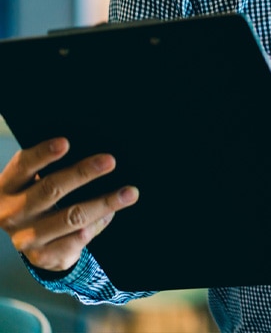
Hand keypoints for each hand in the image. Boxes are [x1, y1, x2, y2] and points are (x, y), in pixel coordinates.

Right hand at [0, 138, 138, 272]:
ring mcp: (26, 238)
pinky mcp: (42, 257)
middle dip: (83, 173)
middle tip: (110, 161)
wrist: (26, 237)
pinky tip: (110, 215)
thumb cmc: (36, 195)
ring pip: (70, 217)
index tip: (65, 143)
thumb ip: (52, 167)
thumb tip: (95, 157)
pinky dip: (96, 226)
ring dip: (104, 203)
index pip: (23, 165)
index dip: (43, 154)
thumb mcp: (32, 180)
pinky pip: (76, 240)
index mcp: (7, 186)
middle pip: (50, 189)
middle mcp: (12, 212)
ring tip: (129, 193)